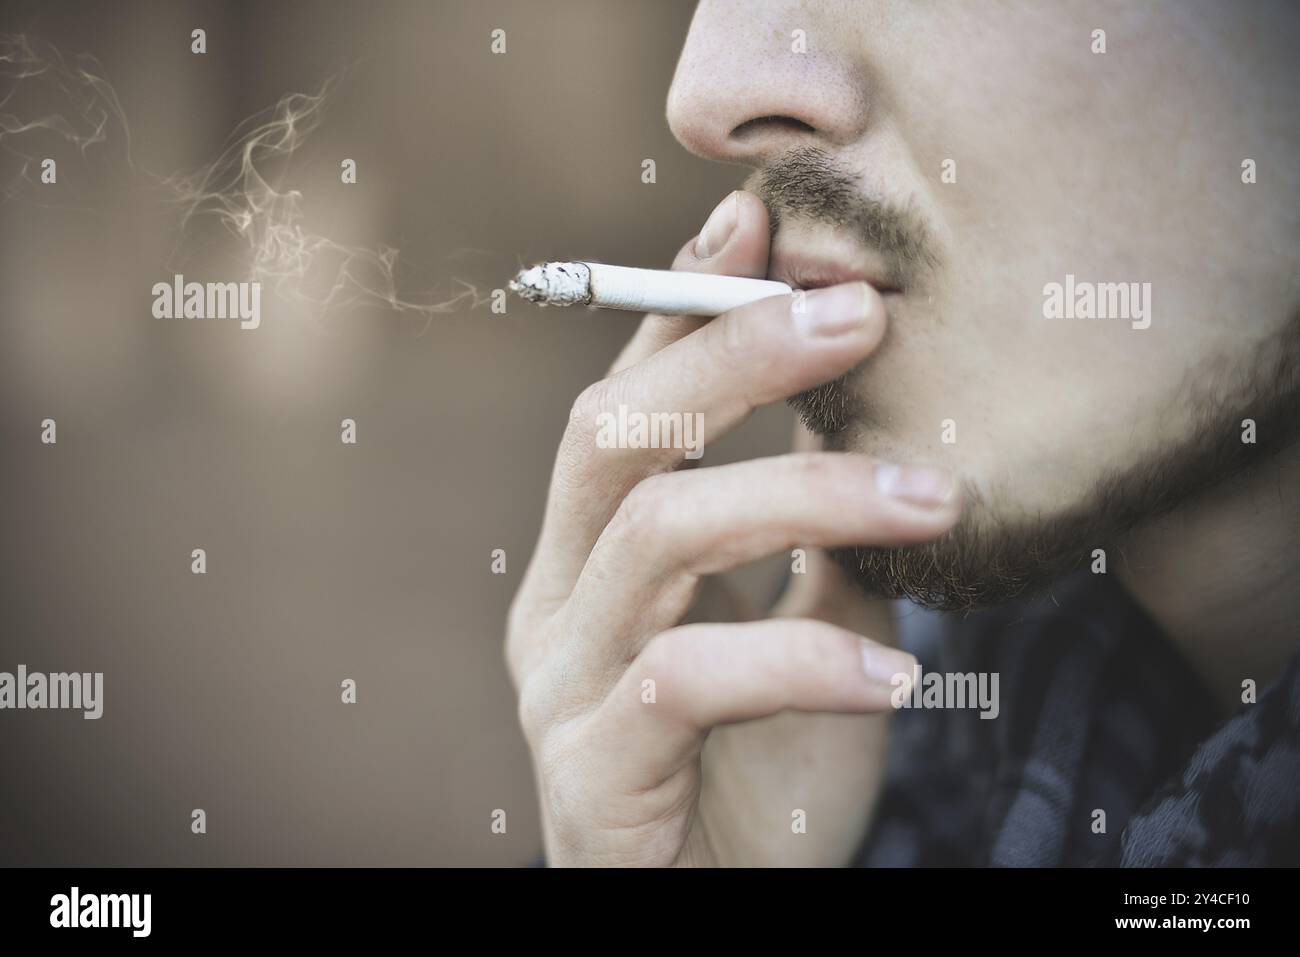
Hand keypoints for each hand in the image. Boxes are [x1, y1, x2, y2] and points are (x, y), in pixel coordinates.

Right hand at [506, 191, 959, 865]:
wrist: (718, 913)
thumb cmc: (759, 776)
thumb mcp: (808, 635)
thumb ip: (821, 543)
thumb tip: (879, 428)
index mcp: (598, 556)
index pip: (628, 396)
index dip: (683, 301)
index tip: (764, 217)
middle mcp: (558, 599)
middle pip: (614, 431)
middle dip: (729, 350)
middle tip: (856, 309)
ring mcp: (561, 681)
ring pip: (656, 536)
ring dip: (802, 494)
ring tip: (934, 495)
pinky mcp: (591, 767)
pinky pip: (685, 680)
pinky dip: (800, 658)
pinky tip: (897, 672)